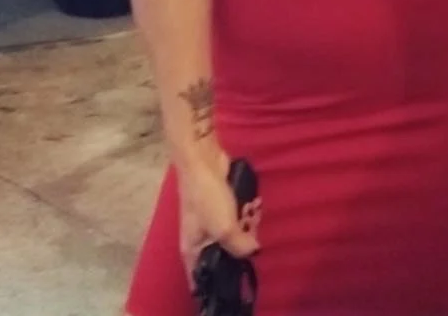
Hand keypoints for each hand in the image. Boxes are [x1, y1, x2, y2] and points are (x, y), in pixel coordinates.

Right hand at [176, 144, 261, 285]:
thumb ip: (241, 247)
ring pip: (237, 236)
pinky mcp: (223, 208)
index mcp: (193, 252)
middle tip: (249, 229)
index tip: (238, 286)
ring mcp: (213, 223)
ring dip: (249, 224)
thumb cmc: (207, 199)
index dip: (218, 286)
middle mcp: (202, 241)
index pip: (202, 280)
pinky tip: (254, 203)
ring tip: (251, 210)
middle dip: (243, 244)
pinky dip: (248, 212)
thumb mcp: (224, 229)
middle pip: (228, 256)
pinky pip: (239, 218)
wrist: (203, 160)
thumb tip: (254, 251)